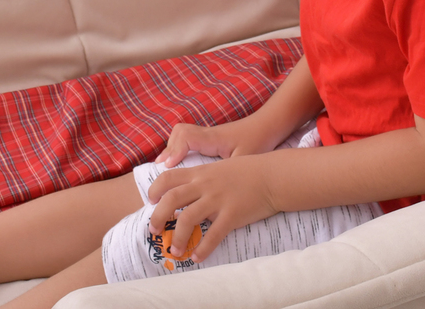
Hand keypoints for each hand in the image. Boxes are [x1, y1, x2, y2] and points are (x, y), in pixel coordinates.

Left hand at [146, 155, 275, 261]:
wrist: (273, 176)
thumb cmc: (249, 171)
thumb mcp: (221, 167)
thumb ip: (204, 178)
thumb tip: (189, 192)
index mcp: (201, 173)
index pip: (168, 177)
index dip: (155, 189)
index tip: (150, 200)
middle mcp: (205, 185)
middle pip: (171, 199)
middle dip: (158, 217)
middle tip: (155, 230)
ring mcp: (218, 200)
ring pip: (187, 219)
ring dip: (177, 238)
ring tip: (175, 250)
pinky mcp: (231, 215)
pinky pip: (212, 235)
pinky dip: (202, 249)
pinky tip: (197, 257)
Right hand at [154, 116, 277, 167]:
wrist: (268, 125)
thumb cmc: (259, 141)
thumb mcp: (247, 159)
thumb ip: (231, 174)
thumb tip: (215, 193)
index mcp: (215, 138)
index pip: (187, 137)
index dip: (174, 151)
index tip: (167, 166)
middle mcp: (208, 134)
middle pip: (179, 133)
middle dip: (168, 150)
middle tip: (161, 170)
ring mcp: (209, 134)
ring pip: (181, 134)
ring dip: (172, 149)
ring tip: (165, 170)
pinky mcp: (211, 138)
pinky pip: (189, 139)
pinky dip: (179, 149)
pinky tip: (178, 166)